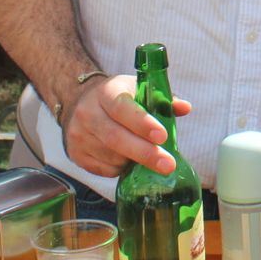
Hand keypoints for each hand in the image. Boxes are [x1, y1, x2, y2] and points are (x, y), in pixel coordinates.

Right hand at [60, 73, 194, 177]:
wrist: (81, 102)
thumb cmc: (119, 97)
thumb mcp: (139, 89)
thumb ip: (163, 99)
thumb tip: (184, 108)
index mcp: (106, 92)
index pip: (122, 108)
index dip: (142, 123)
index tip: (162, 136)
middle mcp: (88, 113)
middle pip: (116, 138)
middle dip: (145, 153)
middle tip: (167, 164)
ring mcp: (79, 135)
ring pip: (111, 157)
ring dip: (134, 161)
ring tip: (149, 156)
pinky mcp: (76, 155)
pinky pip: (105, 169)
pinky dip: (122, 168)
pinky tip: (128, 159)